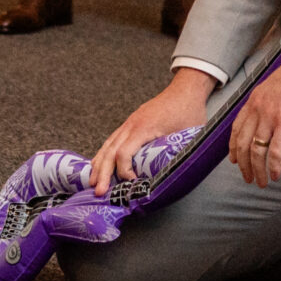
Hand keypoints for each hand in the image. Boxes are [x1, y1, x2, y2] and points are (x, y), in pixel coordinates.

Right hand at [88, 70, 213, 194]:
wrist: (186, 89)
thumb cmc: (188, 110)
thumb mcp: (187, 135)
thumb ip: (179, 155)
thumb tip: (175, 178)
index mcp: (144, 128)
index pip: (123, 153)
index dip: (124, 171)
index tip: (132, 182)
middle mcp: (132, 125)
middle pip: (110, 151)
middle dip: (103, 173)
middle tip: (98, 191)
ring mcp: (130, 123)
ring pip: (108, 145)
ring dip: (99, 165)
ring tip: (92, 182)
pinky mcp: (131, 122)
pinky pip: (113, 139)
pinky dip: (104, 153)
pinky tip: (99, 164)